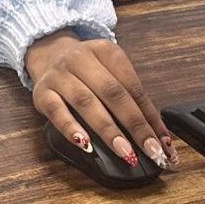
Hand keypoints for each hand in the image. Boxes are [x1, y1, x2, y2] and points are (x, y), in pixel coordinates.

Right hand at [24, 31, 174, 172]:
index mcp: (106, 51)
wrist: (47, 53)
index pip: (133, 86)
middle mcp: (81, 59)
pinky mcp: (41, 92)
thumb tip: (156, 136)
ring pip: (86, 101)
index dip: (150, 116)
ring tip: (125, 152)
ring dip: (108, 130)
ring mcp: (59, 75)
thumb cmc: (86, 70)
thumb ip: (130, 99)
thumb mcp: (110, 72)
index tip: (163, 143)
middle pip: (112, 92)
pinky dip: (71, 128)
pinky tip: (85, 144)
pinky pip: (56, 112)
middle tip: (151, 151)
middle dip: (135, 125)